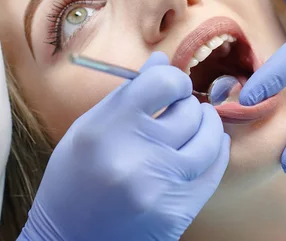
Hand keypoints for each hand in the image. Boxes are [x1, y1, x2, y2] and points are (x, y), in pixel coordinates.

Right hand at [19, 52, 229, 240]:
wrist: (70, 240)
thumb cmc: (73, 179)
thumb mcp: (88, 128)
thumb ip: (127, 95)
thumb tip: (162, 61)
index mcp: (106, 129)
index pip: (161, 83)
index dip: (172, 79)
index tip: (170, 85)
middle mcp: (134, 156)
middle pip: (188, 111)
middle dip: (186, 104)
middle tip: (178, 107)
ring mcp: (159, 187)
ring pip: (209, 139)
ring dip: (207, 124)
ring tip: (198, 122)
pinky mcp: (177, 211)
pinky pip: (213, 170)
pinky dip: (216, 151)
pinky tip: (208, 144)